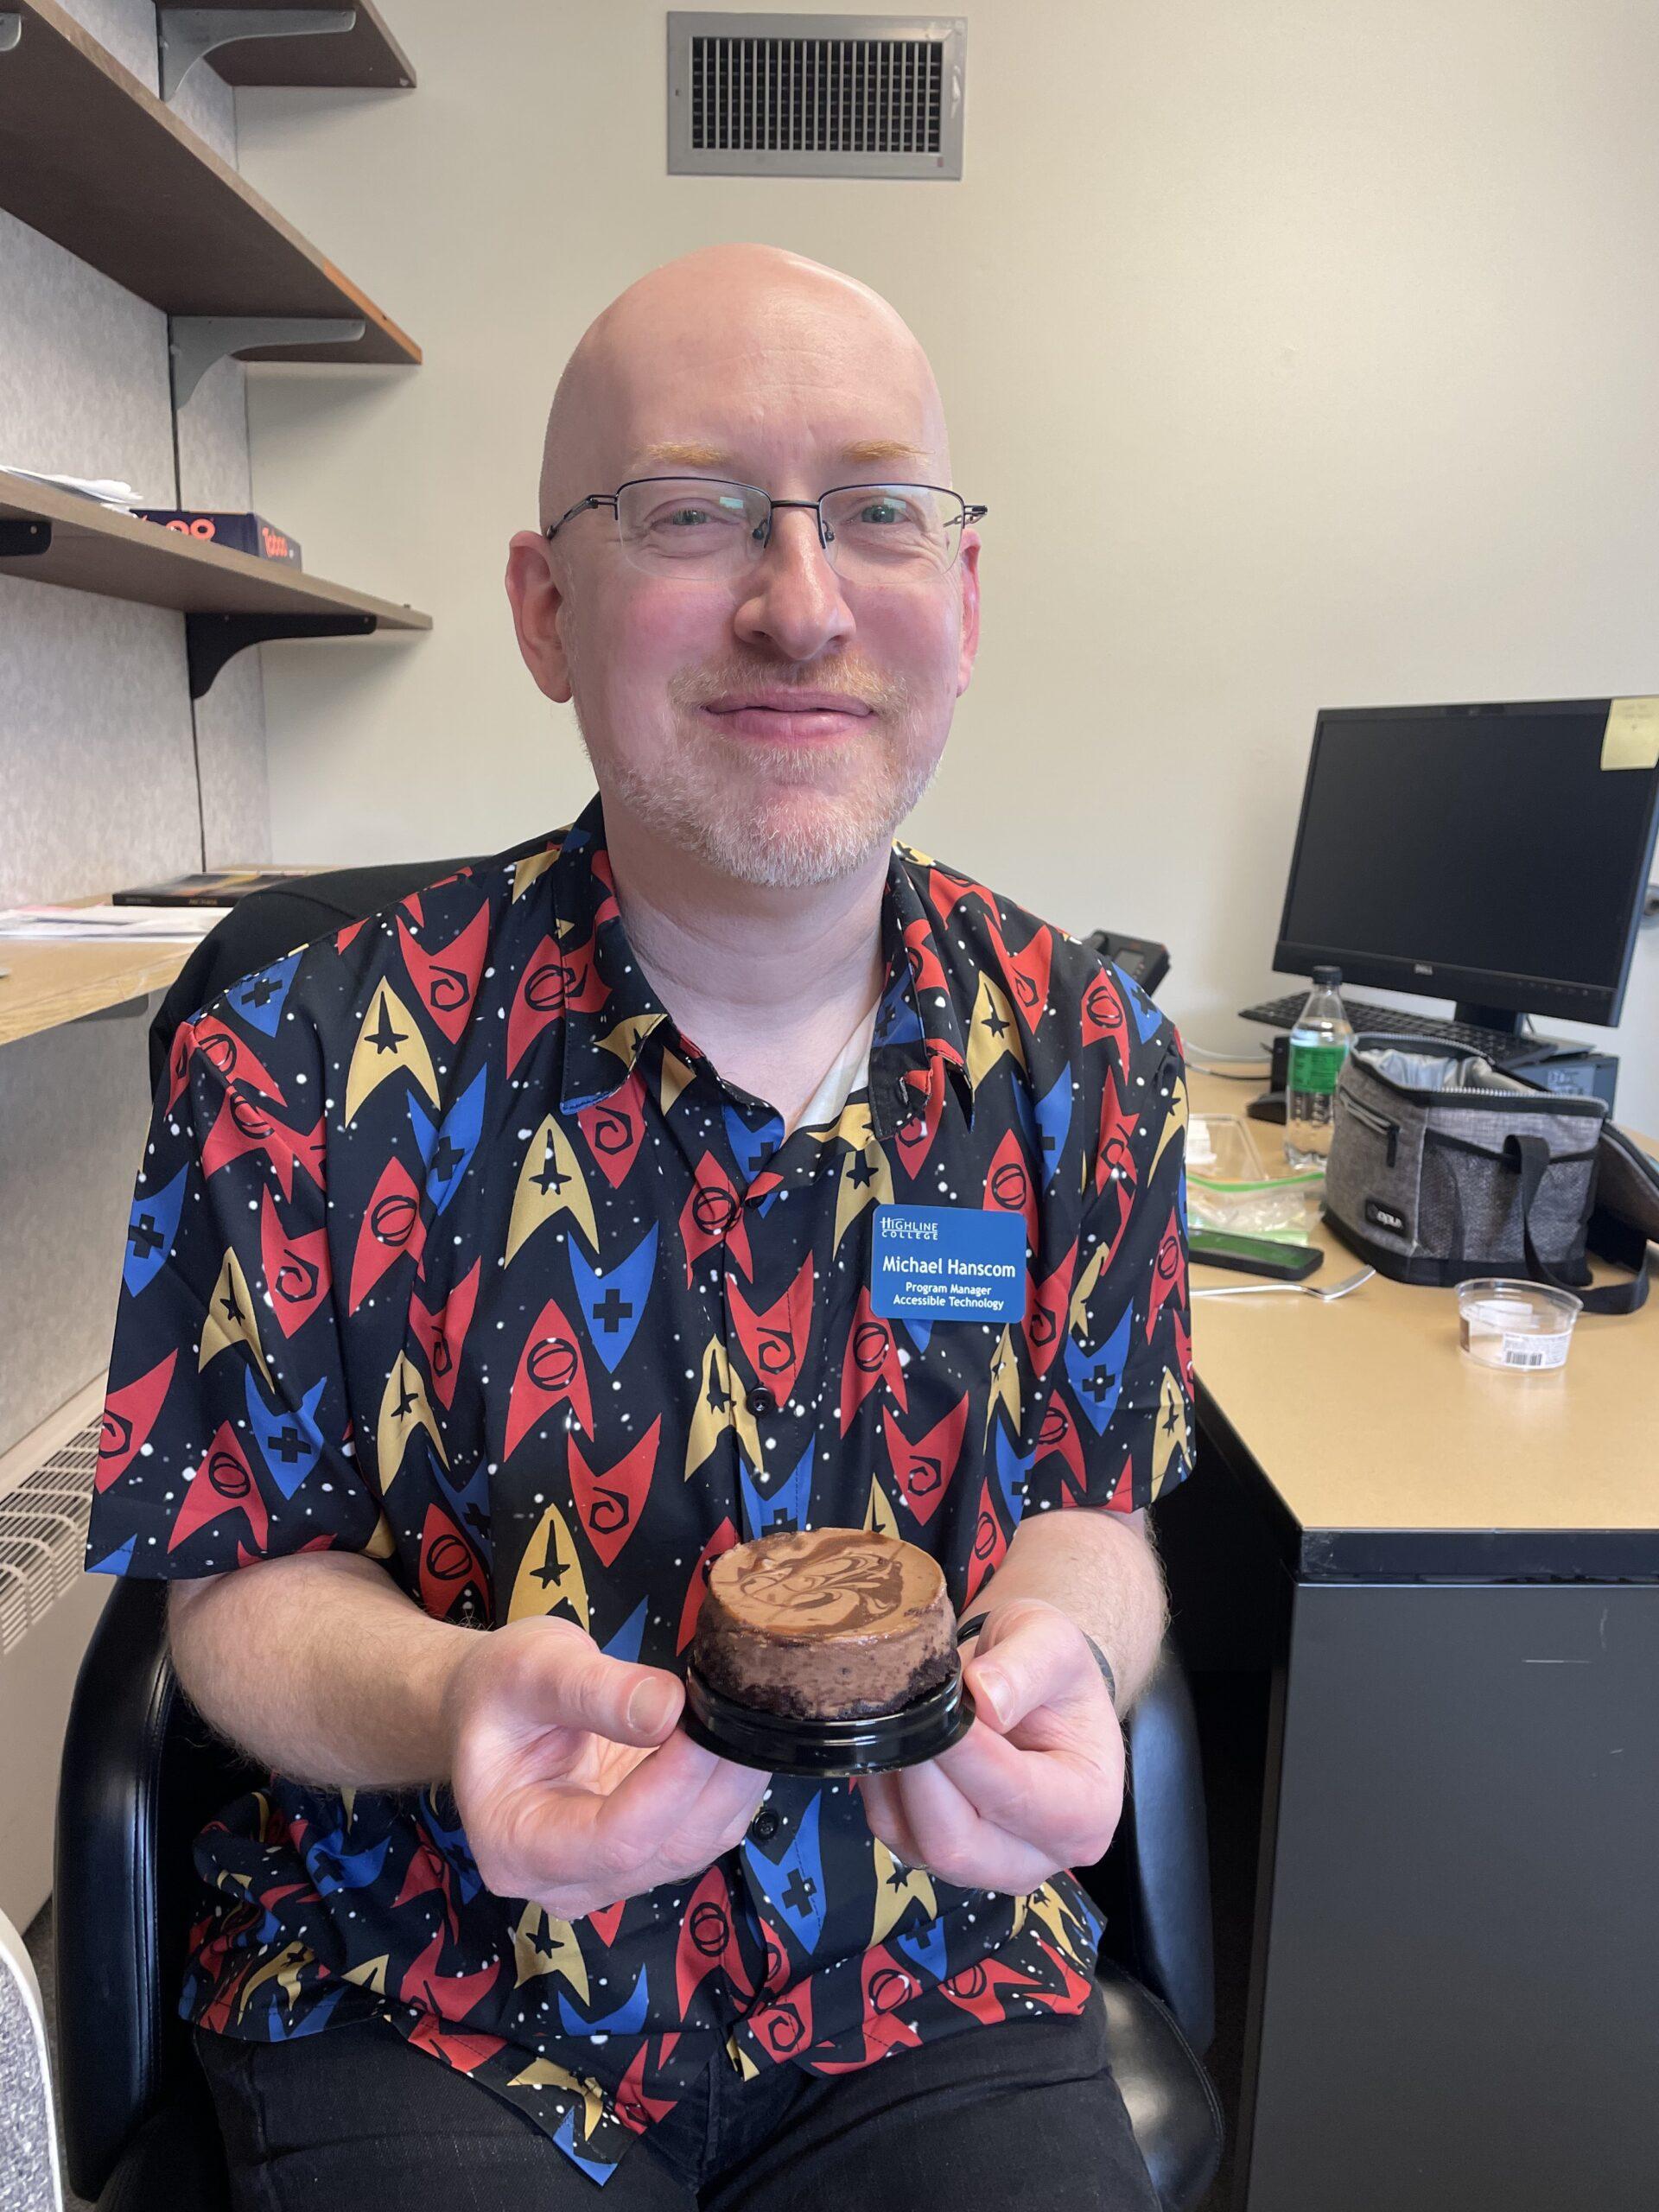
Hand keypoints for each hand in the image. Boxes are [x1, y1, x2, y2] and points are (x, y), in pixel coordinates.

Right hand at [442, 1617, 770, 1919]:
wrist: (492, 1711)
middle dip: (719, 1779)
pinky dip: (729, 1783)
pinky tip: (737, 1733)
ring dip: (735, 1780)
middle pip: (667, 1848)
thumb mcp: (530, 1669)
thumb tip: (669, 1709)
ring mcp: (610, 1876)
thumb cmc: (497, 1689)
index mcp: (516, 1847)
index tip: (710, 1720)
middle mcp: (565, 1883)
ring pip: (698, 1843)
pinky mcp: (646, 1854)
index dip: (672, 1785)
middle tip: (749, 1704)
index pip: (614, 1840)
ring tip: (748, 1709)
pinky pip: (704, 1830)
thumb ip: (593, 1690)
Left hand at [853, 1598, 1124, 1892]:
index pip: (1017, 1796)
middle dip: (921, 1777)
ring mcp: (990, 1864)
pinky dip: (880, 1789)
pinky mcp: (944, 1858)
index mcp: (1089, 1808)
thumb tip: (987, 1701)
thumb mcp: (1054, 1643)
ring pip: (919, 1847)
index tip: (932, 1707)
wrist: (1032, 1685)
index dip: (966, 1754)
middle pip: (960, 1846)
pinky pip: (894, 1836)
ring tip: (899, 1720)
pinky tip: (890, 1742)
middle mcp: (1043, 1854)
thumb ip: (1027, 1666)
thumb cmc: (1052, 1671)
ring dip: (896, 1782)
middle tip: (903, 1713)